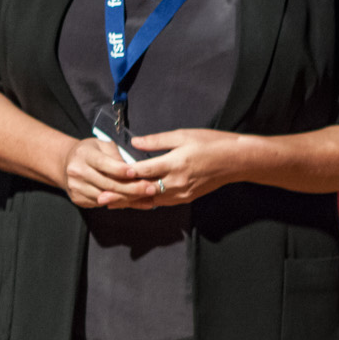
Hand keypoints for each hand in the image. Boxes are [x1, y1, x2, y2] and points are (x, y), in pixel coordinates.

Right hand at [62, 135, 160, 209]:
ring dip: (129, 199)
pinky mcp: (78, 199)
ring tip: (147, 198)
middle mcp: (77, 171)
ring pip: (106, 197)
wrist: (66, 164)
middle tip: (151, 189)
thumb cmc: (90, 152)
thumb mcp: (102, 145)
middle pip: (107, 184)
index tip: (136, 173)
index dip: (120, 170)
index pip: (103, 163)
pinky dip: (119, 204)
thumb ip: (116, 156)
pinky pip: (102, 204)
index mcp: (84, 154)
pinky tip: (134, 202)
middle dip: (132, 188)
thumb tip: (135, 170)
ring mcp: (76, 187)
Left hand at [116, 128, 248, 207]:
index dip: (125, 174)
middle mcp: (177, 182)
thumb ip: (157, 141)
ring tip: (112, 204)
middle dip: (122, 195)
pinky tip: (135, 202)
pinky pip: (162, 202)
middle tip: (102, 199)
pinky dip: (147, 202)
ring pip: (151, 200)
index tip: (107, 176)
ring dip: (132, 202)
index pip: (144, 171)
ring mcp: (182, 193)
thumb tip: (134, 142)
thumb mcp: (183, 135)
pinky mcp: (187, 198)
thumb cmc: (211, 143)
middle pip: (143, 191)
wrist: (237, 161)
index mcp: (175, 163)